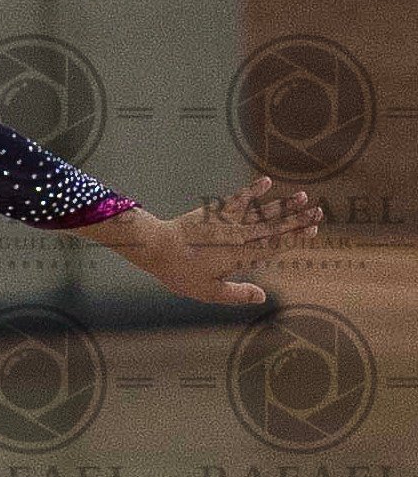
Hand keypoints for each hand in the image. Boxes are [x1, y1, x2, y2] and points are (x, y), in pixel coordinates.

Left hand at [143, 175, 321, 304]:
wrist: (156, 247)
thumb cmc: (181, 273)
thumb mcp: (209, 292)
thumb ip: (238, 293)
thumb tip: (264, 296)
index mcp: (240, 257)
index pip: (275, 246)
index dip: (295, 238)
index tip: (313, 231)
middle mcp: (238, 236)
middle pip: (274, 227)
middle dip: (298, 220)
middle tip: (320, 212)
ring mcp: (227, 222)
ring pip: (261, 211)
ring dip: (283, 204)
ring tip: (303, 196)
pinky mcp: (215, 211)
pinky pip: (237, 198)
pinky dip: (252, 190)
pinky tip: (267, 181)